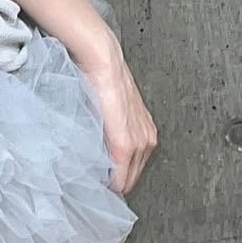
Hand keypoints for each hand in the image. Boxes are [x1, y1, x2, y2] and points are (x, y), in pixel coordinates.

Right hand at [74, 39, 157, 195]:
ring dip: (110, 179)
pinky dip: (108, 181)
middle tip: (96, 175)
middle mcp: (147, 140)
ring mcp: (139, 143)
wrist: (103, 61)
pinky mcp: (125, 144)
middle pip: (131, 178)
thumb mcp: (113, 109)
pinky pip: (119, 178)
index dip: (115, 173)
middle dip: (113, 178)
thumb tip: (100, 146)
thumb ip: (112, 129)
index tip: (101, 173)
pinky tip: (97, 176)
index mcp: (146, 132)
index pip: (133, 168)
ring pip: (125, 180)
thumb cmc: (103, 79)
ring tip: (94, 172)